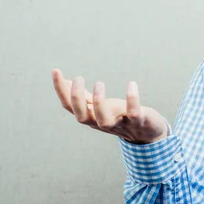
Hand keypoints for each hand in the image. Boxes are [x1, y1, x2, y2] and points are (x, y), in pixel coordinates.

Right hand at [51, 68, 167, 143]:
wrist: (147, 132)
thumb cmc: (121, 116)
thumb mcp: (101, 106)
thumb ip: (85, 97)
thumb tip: (68, 81)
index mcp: (92, 117)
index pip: (70, 107)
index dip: (61, 90)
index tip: (56, 70)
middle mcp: (102, 123)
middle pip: (82, 117)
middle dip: (76, 99)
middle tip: (78, 78)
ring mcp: (121, 124)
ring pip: (104, 121)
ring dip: (99, 102)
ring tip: (99, 83)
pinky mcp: (139, 121)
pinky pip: (134, 113)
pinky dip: (132, 100)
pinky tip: (131, 84)